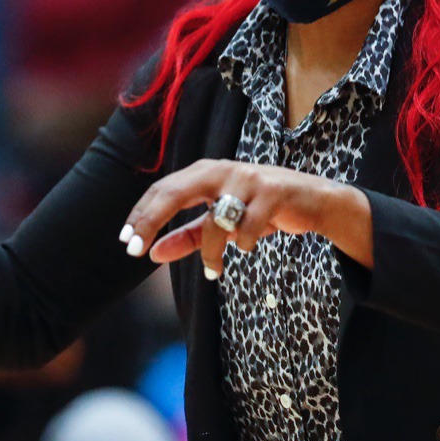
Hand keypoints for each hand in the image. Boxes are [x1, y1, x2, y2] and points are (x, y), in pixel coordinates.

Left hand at [117, 159, 371, 278]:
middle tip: (136, 249)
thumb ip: (187, 237)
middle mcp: (221, 170)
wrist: (313, 201)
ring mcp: (248, 178)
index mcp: (204, 173)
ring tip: (214, 271)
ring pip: (215, 218)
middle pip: (174, 191)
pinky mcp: (273, 190)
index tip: (125, 242)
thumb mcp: (220, 224)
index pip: (162, 189)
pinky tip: (245, 250)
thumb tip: (151, 254)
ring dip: (212, 252)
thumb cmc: (261, 208)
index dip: (141, 215)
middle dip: (151, 220)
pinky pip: (248, 226)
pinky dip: (242, 244)